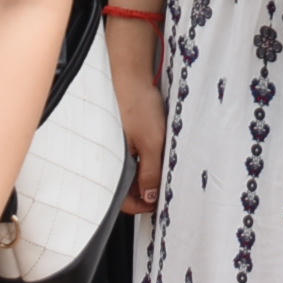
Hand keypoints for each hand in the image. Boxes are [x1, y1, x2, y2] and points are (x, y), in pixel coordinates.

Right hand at [112, 49, 164, 214]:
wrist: (131, 76)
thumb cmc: (137, 105)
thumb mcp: (151, 141)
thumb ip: (151, 172)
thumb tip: (150, 198)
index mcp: (114, 165)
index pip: (124, 201)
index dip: (143, 206)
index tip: (160, 202)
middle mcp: (114, 161)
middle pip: (130, 190)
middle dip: (148, 192)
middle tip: (168, 185)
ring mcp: (120, 151)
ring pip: (135, 175)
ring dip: (150, 176)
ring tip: (166, 166)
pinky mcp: (126, 141)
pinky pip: (137, 160)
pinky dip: (149, 161)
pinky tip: (160, 152)